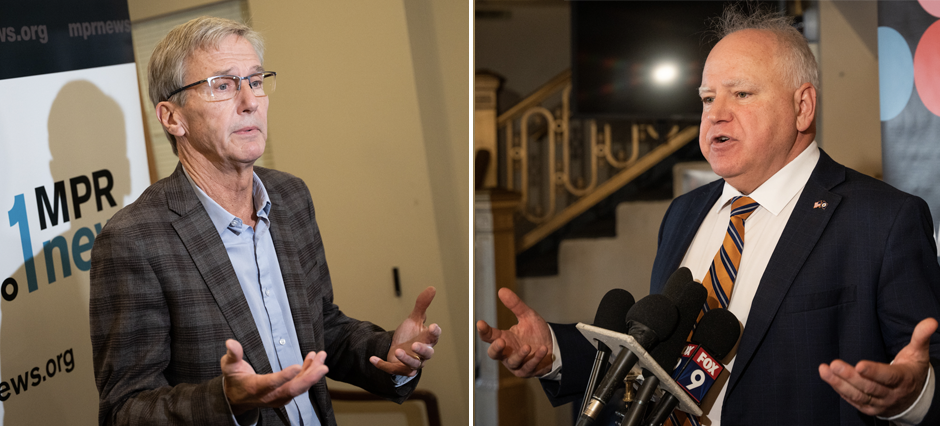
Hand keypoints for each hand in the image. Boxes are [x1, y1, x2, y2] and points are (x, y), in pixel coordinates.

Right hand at [220, 339, 328, 414]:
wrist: (236, 400)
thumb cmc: (234, 381)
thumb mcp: (229, 367)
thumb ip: (232, 355)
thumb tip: (230, 342)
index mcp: (256, 388)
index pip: (272, 383)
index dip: (285, 376)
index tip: (298, 366)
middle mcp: (270, 395)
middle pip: (293, 389)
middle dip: (310, 378)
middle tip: (323, 367)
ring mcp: (279, 397)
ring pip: (300, 387)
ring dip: (313, 373)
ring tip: (322, 357)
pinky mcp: (285, 395)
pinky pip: (300, 385)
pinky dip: (309, 373)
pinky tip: (314, 360)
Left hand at [370, 286, 440, 376]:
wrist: (398, 350)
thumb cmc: (410, 335)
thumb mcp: (414, 319)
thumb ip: (422, 305)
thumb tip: (432, 288)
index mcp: (427, 339)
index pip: (434, 336)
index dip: (435, 332)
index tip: (433, 326)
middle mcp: (422, 353)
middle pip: (427, 354)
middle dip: (422, 350)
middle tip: (415, 345)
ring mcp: (412, 363)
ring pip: (413, 364)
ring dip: (406, 359)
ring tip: (397, 351)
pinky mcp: (400, 369)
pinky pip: (392, 369)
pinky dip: (383, 365)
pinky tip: (373, 359)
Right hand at [476, 287, 552, 377]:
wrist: (553, 346)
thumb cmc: (536, 333)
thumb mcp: (527, 316)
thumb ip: (515, 305)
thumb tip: (502, 290)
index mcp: (503, 338)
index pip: (489, 336)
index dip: (483, 331)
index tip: (480, 323)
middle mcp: (506, 352)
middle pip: (494, 354)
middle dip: (496, 349)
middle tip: (500, 341)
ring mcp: (516, 363)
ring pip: (512, 362)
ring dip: (520, 355)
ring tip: (528, 346)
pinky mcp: (527, 370)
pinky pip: (529, 366)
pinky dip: (535, 358)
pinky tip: (543, 349)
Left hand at [819, 317, 937, 416]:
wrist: (913, 398)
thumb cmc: (912, 370)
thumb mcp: (918, 353)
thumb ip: (921, 337)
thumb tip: (931, 321)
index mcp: (903, 379)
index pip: (888, 377)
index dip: (874, 372)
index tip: (859, 365)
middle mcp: (891, 394)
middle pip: (869, 387)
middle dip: (850, 376)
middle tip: (834, 364)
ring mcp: (880, 403)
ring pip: (858, 395)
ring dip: (839, 383)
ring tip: (824, 370)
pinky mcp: (870, 408)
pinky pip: (854, 400)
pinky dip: (840, 390)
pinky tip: (828, 378)